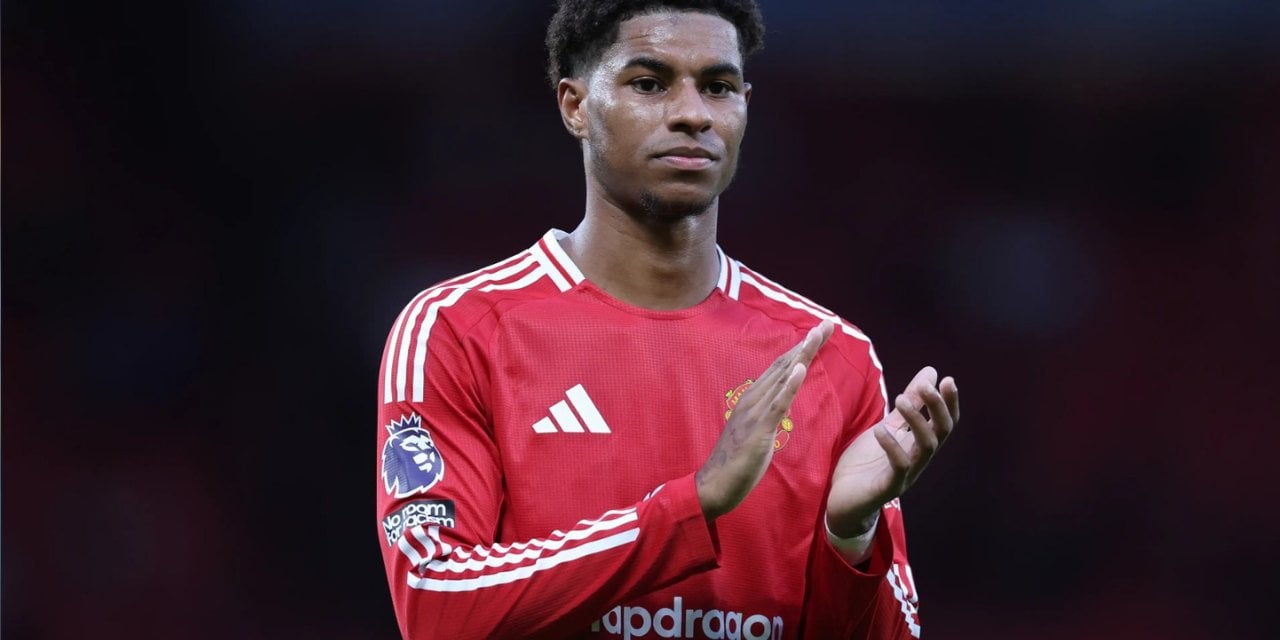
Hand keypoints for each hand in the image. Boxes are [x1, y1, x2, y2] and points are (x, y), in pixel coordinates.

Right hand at [696, 321, 833, 520]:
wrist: (713, 485)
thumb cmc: (735, 462)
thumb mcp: (758, 431)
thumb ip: (770, 412)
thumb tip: (784, 400)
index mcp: (754, 399)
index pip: (782, 367)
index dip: (801, 348)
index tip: (820, 332)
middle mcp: (753, 399)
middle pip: (784, 364)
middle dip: (808, 343)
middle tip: (828, 323)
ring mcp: (755, 413)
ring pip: (781, 377)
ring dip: (802, 355)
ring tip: (818, 334)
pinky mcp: (758, 430)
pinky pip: (776, 404)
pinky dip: (789, 385)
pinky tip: (800, 369)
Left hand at [825, 367, 958, 537]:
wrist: (842, 501)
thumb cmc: (866, 464)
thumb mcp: (887, 426)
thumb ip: (909, 404)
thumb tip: (932, 372)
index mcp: (918, 445)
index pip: (944, 423)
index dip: (950, 403)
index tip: (947, 380)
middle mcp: (918, 460)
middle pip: (942, 433)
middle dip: (938, 408)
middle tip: (926, 386)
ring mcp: (906, 475)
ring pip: (926, 447)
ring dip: (917, 421)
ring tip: (900, 399)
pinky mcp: (888, 488)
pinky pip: (899, 467)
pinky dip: (892, 447)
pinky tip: (880, 430)